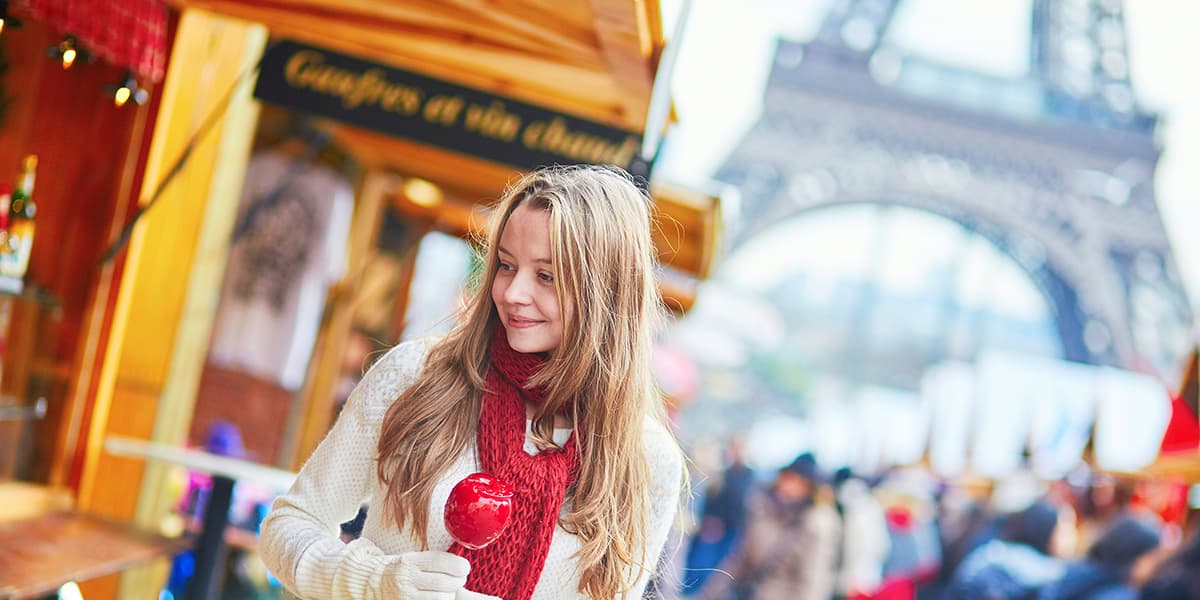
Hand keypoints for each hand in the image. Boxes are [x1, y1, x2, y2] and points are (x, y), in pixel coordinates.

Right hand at [381, 551, 501, 598]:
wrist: (369, 584)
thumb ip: (437, 563)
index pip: (441, 561)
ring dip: (449, 596)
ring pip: (442, 599)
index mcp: (410, 561)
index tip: (465, 568)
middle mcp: (406, 578)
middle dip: (458, 582)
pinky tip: (437, 597)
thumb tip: (466, 567)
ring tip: (446, 592)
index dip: (459, 566)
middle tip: (458, 581)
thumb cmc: (401, 571)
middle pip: (445, 582)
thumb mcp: (414, 560)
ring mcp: (405, 596)